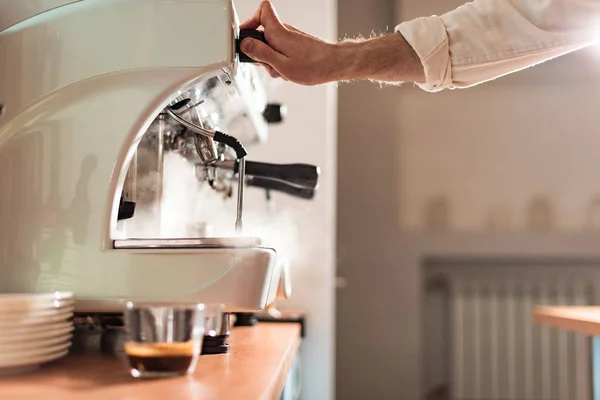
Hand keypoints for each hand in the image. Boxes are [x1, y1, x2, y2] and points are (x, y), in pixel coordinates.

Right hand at [239, 1, 424, 85]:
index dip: (250, 21)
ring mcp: (291, 37)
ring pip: (272, 44)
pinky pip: (281, 49)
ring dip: (271, 59)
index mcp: (278, 32)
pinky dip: (280, 60)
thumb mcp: (281, 65)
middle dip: (260, 50)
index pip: (262, 10)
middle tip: (266, 64)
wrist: (335, 65)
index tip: (246, 36)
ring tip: (281, 70)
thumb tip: (245, 45)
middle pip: (262, 33)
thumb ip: (261, 54)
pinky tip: (288, 70)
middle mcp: (284, 30)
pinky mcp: (296, 44)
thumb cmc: (313, 66)